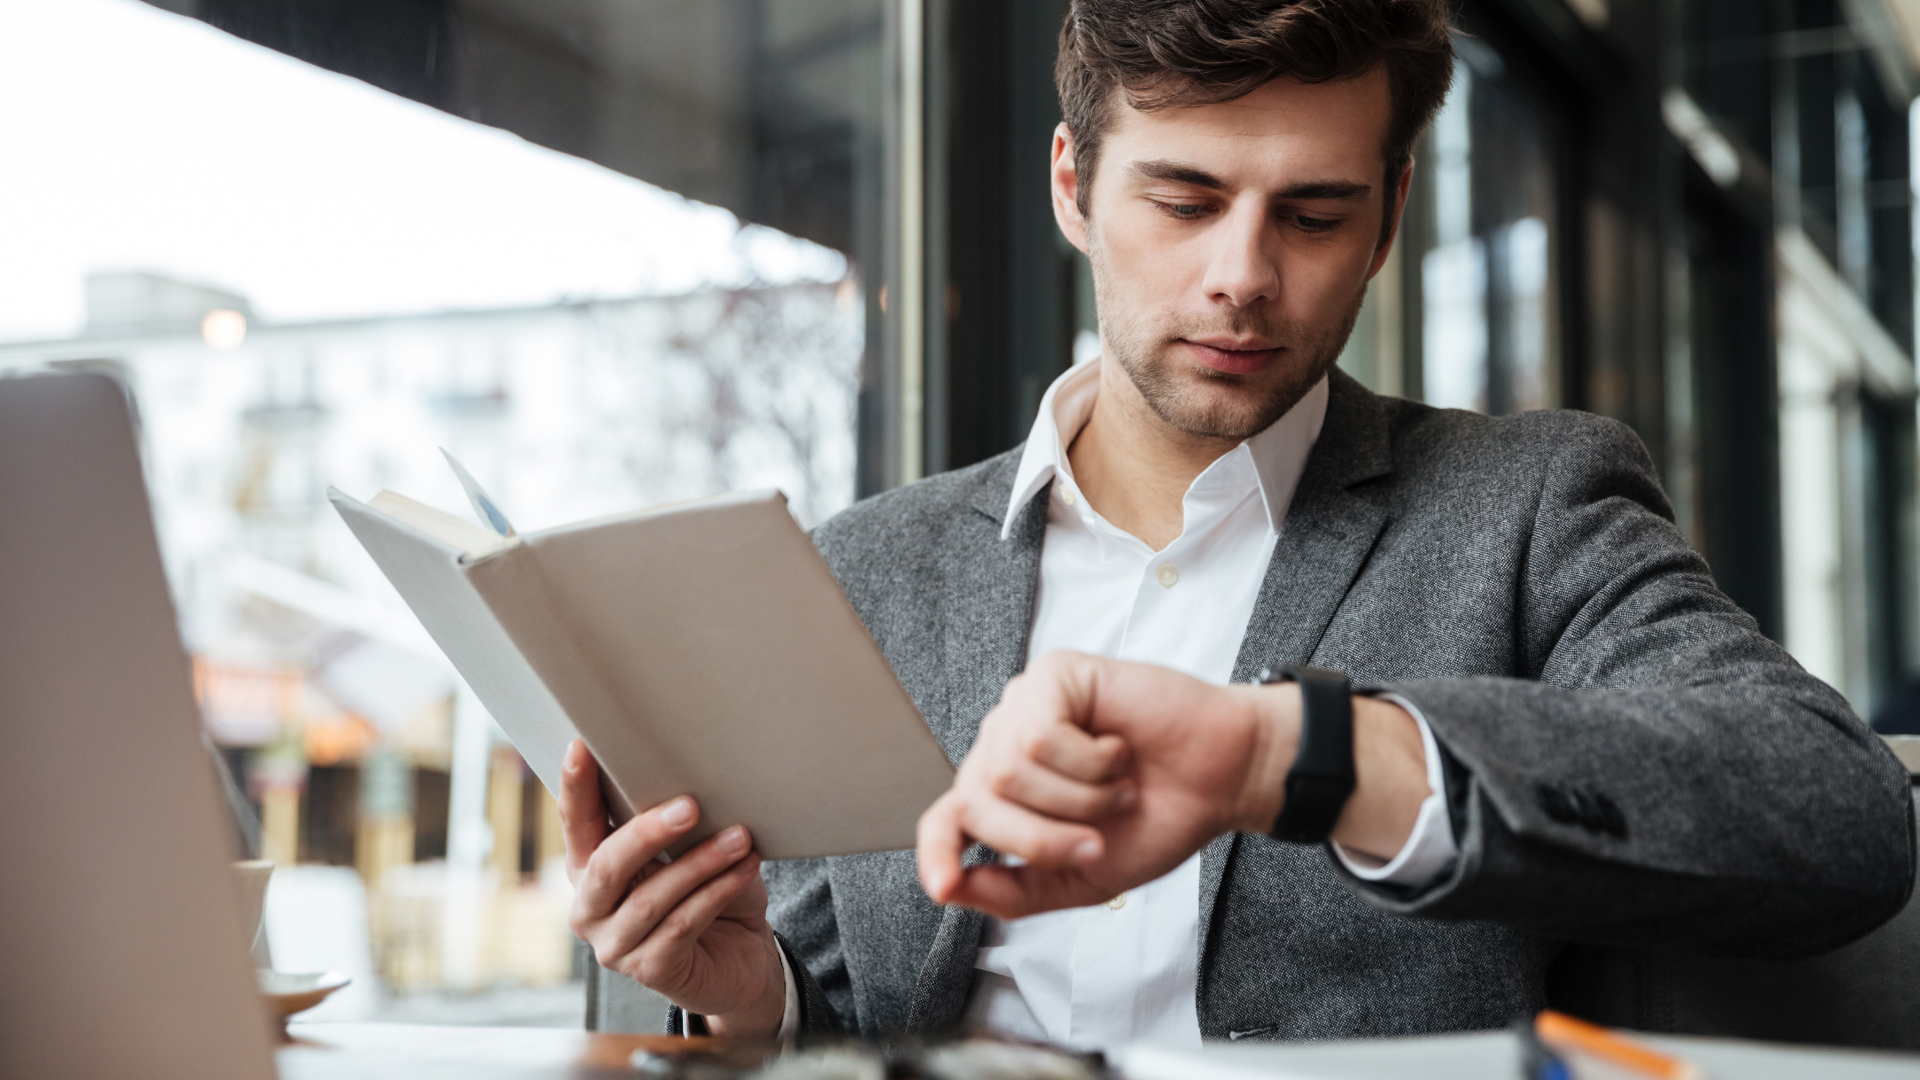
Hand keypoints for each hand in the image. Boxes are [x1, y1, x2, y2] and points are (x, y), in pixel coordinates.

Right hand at [559, 740, 785, 1035]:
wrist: (740, 957)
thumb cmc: (709, 892)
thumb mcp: (689, 850)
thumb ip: (675, 823)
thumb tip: (692, 778)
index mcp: (589, 868)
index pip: (576, 822)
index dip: (575, 786)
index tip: (581, 746)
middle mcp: (590, 908)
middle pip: (607, 865)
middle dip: (649, 832)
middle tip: (690, 805)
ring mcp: (615, 945)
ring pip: (653, 898)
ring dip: (701, 863)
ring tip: (739, 838)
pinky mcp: (650, 971)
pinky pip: (682, 926)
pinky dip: (717, 893)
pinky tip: (744, 870)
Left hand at [915, 652, 1427, 918]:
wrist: (1221, 780)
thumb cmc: (1158, 817)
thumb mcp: (1083, 877)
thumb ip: (1016, 889)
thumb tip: (951, 887)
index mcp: (1006, 797)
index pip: (946, 822)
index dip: (936, 854)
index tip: (943, 884)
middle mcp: (1004, 747)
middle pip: (977, 802)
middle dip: (1042, 837)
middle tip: (1096, 838)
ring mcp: (1024, 708)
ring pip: (1008, 769)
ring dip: (1077, 797)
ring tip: (1115, 784)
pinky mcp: (1051, 675)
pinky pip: (1038, 734)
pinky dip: (1089, 759)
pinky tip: (1116, 749)